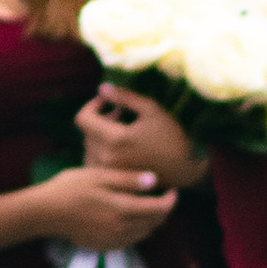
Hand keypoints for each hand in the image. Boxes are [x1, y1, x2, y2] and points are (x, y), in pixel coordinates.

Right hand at [37, 163, 178, 251]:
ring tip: (148, 207)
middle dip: (164, 211)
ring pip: (144, 234)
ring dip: (151, 222)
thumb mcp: (100, 176)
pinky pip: (129, 242)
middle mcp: (121, 228)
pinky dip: (137, 232)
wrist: (44, 212)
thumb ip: (129, 180)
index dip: (171, 200)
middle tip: (163, 197)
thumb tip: (154, 181)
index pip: (159, 209)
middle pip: (155, 223)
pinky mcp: (102, 246)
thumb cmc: (70, 188)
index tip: (173, 190)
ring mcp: (112, 240)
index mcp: (123, 209)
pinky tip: (130, 220)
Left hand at [77, 86, 209, 188]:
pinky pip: (94, 160)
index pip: (83, 118)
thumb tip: (101, 88)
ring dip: (99, 135)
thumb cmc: (170, 136)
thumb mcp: (151, 109)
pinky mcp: (111, 179)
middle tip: (121, 114)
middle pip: (86, 132)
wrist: (183, 169)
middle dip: (100, 119)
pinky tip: (119, 147)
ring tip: (121, 130)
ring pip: (89, 147)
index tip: (108, 101)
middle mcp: (106, 157)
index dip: (92, 105)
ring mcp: (107, 171)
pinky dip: (102, 150)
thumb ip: (125, 97)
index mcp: (114, 139)